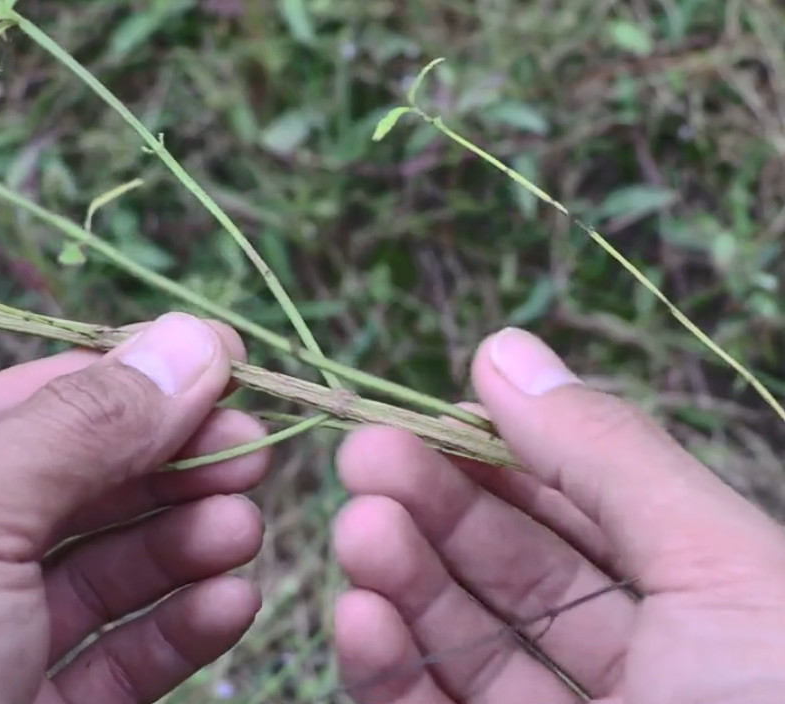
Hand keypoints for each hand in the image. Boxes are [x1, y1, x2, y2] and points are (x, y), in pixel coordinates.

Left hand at [0, 313, 269, 703]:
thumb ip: (79, 426)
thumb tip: (189, 340)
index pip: (27, 407)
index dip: (130, 382)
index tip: (224, 370)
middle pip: (81, 486)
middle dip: (171, 464)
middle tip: (252, 454)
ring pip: (109, 573)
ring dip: (186, 542)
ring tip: (244, 527)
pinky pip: (120, 659)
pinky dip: (181, 625)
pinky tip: (230, 600)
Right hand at [333, 328, 784, 703]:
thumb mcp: (714, 566)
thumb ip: (601, 453)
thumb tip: (504, 348)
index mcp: (697, 596)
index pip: (575, 503)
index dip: (498, 450)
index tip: (427, 409)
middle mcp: (631, 662)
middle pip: (507, 565)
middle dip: (431, 502)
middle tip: (363, 453)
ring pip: (459, 637)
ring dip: (398, 577)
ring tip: (358, 528)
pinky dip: (385, 666)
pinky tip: (360, 613)